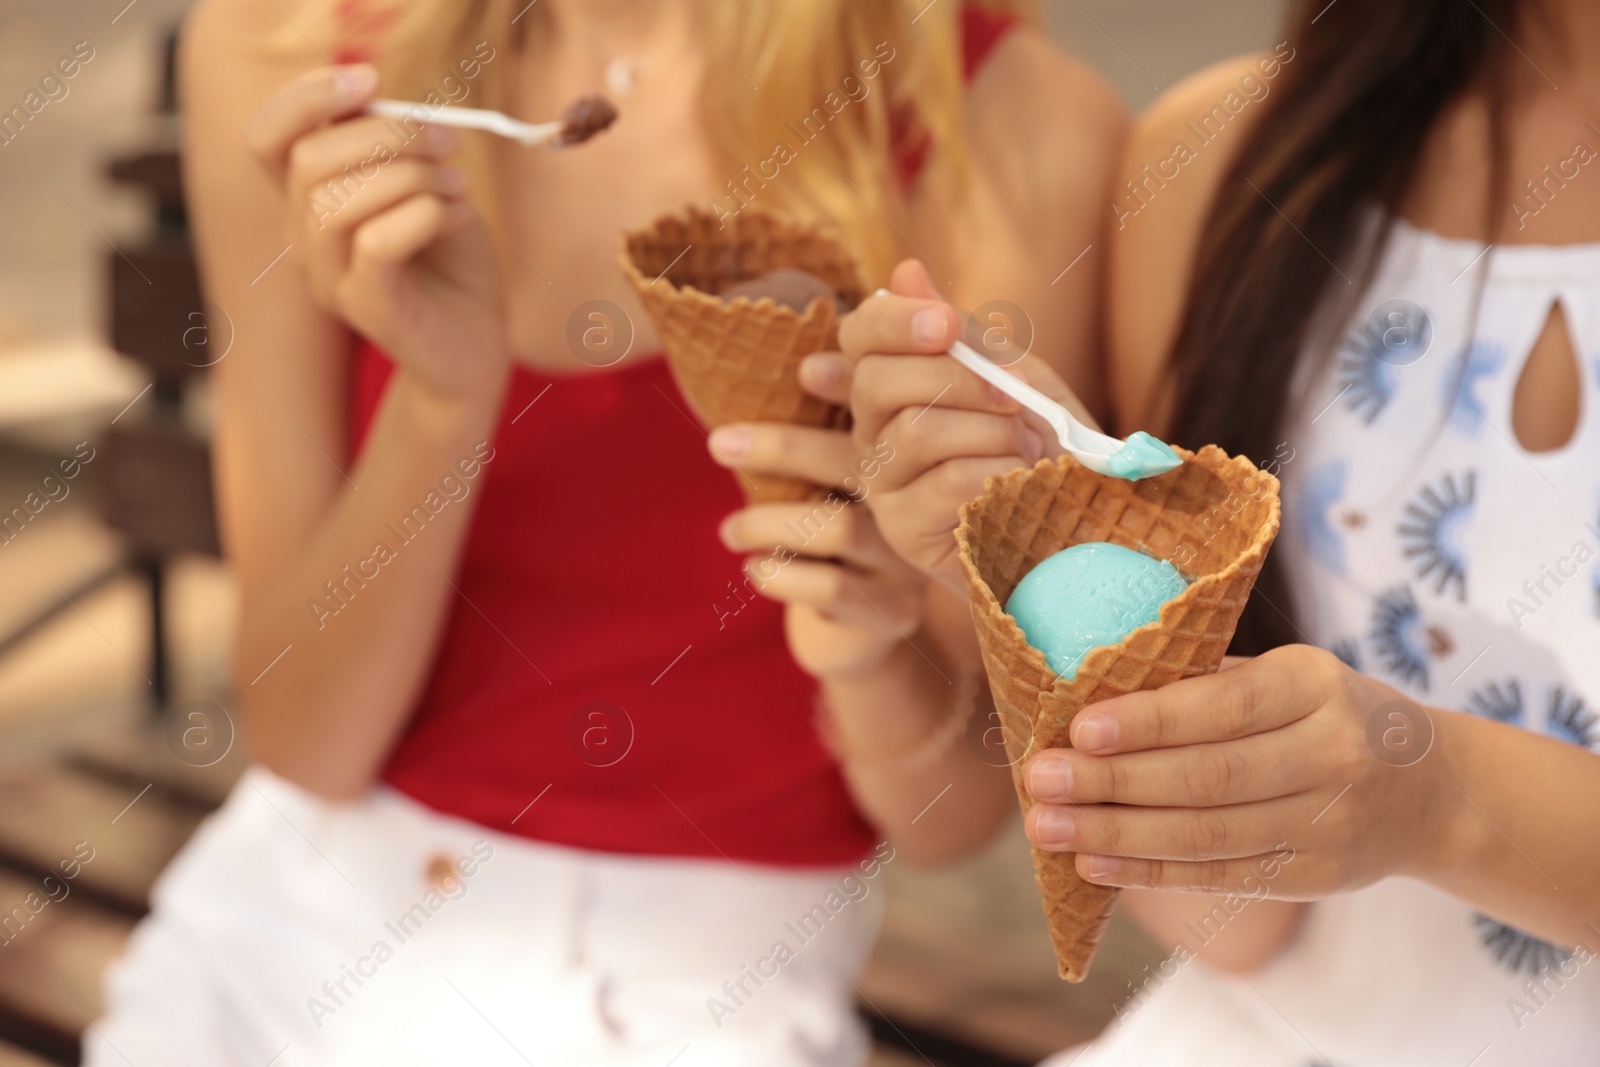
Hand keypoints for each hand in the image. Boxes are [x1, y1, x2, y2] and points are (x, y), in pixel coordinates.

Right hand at [244, 64, 506, 403]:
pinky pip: (375, 243)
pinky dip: (425, 214)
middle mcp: (304, 242)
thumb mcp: (424, 186)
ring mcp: (330, 280)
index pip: (267, 139)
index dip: (305, 98)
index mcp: (308, 203)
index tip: (370, 79)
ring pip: (337, 201)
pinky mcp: (367, 309)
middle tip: (448, 144)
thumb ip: (392, 145)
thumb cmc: (452, 261)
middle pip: (308, 161)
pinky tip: (459, 217)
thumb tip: (374, 93)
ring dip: (412, 176)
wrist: (478, 344)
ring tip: (459, 188)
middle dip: (387, 133)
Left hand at [707, 399, 927, 681]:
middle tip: (718, 443)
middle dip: (782, 448)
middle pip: (856, 463)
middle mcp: (918, 505)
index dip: (844, 388)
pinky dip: (781, 575)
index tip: (798, 374)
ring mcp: (909, 561)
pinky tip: (755, 571)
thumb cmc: (833, 537)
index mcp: (905, 461)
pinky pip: (830, 586)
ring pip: (838, 528)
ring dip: (767, 523)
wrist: (865, 631)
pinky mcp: (891, 611)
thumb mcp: (830, 482)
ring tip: (729, 530)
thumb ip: (819, 428)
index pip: (877, 415)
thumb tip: (768, 367)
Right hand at [838, 259, 1067, 589]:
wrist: (1080, 521)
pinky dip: (997, 473)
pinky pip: (947, 482)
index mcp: (892, 384)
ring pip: (917, 432)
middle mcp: (872, 432)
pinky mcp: (905, 532)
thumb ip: (962, 333)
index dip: (892, 321)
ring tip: (1027, 446)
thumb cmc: (1042, 444)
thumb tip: (906, 270)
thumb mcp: (1013, 375)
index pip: (858, 336)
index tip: (945, 324)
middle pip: (877, 383)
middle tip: (1015, 392)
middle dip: (959, 378)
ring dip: (990, 431)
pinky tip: (1020, 482)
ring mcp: (882, 484)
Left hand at [1020, 645, 1454, 898]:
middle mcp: (1331, 753)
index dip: (1150, 721)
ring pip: (1208, 834)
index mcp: (1315, 684)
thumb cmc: (1319, 713)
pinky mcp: (1314, 875)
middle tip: (1041, 779)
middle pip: (1208, 778)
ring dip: (1116, 833)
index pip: (1222, 706)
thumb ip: (1202, 685)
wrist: (1427, 789)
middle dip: (1113, 782)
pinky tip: (1093, 861)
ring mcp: (1328, 823)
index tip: (1080, 727)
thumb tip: (1090, 692)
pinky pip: (1220, 876)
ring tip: (1048, 825)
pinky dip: (1150, 871)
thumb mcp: (1283, 677)